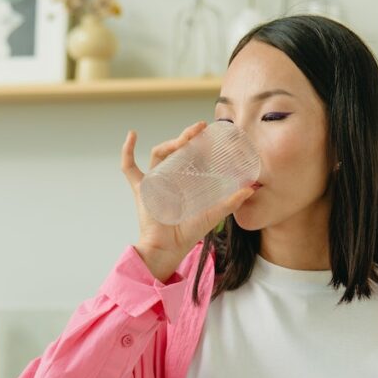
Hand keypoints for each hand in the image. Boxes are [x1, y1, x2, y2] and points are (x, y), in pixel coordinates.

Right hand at [121, 121, 255, 282]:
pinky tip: (132, 134)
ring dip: (170, 142)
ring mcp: (154, 181)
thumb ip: (231, 201)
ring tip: (183, 139)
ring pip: (159, 153)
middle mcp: (169, 177)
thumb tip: (250, 188)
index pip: (191, 155)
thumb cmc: (189, 233)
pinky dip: (127, 150)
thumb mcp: (214, 214)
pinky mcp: (141, 188)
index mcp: (185, 181)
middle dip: (186, 137)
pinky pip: (129, 167)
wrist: (169, 247)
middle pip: (175, 150)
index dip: (198, 142)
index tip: (209, 131)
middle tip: (199, 129)